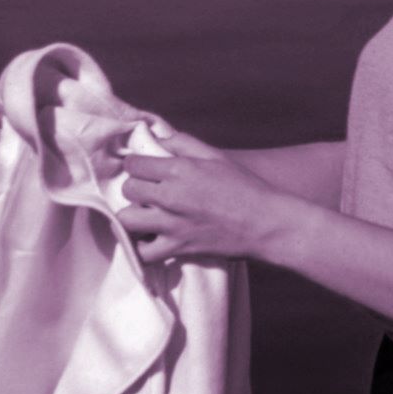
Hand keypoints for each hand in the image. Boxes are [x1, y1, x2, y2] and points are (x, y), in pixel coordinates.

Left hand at [114, 130, 295, 264]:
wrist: (266, 223)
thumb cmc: (245, 186)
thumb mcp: (216, 156)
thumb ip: (183, 143)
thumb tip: (157, 140)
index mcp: (180, 169)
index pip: (134, 164)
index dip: (134, 165)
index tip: (141, 169)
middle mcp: (172, 195)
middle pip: (128, 190)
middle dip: (134, 189)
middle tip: (146, 192)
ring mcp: (173, 224)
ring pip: (127, 220)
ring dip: (131, 217)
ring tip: (143, 215)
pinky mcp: (178, 248)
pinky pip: (144, 253)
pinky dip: (141, 249)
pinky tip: (149, 241)